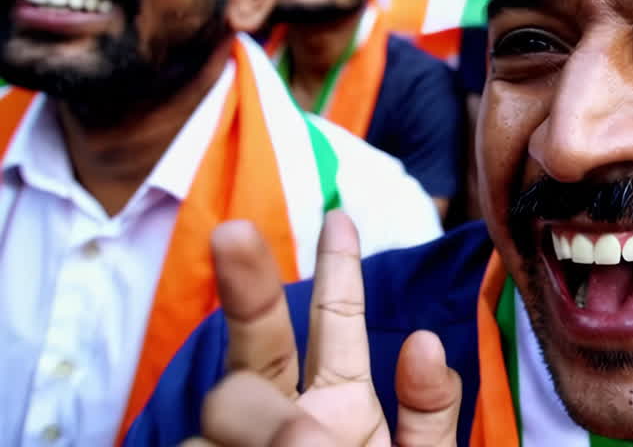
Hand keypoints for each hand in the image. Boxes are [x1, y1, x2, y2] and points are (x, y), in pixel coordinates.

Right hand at [181, 212, 461, 445]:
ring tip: (305, 445)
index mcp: (342, 405)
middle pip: (256, 341)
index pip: (335, 324)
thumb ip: (428, 414)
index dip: (339, 270)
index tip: (340, 217)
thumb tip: (424, 340)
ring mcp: (233, 443)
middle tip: (234, 234)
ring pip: (226, 402)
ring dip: (263, 421)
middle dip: (247, 284)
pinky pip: (193, 446)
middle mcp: (284, 417)